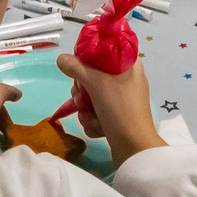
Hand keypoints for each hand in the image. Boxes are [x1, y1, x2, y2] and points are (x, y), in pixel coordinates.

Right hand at [56, 50, 162, 165]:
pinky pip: (97, 111)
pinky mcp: (118, 116)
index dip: (87, 57)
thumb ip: (75, 67)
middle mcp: (126, 78)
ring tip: (91, 116)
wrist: (134, 147)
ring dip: (85, 108)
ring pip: (91, 95)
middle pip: (92, 74)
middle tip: (83, 98)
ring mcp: (122, 98)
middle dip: (82, 90)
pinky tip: (97, 127)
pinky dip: (93, 119)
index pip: (103, 49)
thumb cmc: (119, 108)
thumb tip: (61, 59)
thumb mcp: (96, 82)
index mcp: (128, 63)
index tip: (78, 69)